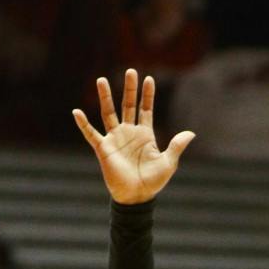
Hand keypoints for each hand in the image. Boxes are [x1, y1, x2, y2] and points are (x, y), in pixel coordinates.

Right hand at [72, 69, 194, 202]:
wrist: (137, 197)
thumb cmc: (153, 182)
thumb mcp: (168, 162)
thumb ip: (177, 146)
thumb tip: (191, 133)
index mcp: (145, 135)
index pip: (145, 109)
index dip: (147, 95)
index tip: (149, 79)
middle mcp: (129, 133)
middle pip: (128, 105)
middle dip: (129, 89)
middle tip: (131, 71)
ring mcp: (115, 139)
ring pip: (108, 113)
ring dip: (105, 97)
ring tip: (102, 80)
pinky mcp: (103, 149)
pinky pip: (91, 134)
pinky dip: (83, 124)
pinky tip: (77, 111)